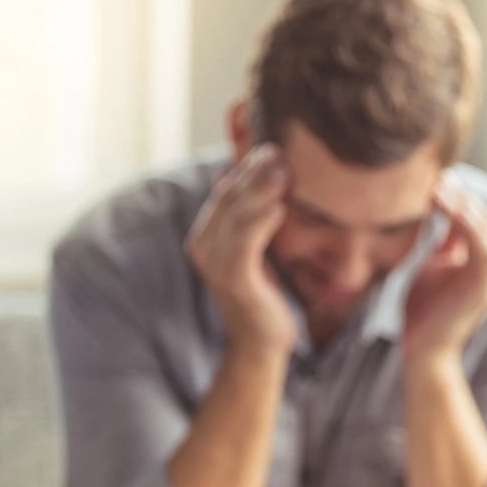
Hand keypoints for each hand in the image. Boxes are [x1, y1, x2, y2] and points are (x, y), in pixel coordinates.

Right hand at [186, 144, 294, 351]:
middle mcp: (203, 244)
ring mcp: (215, 262)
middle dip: (254, 171)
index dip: (247, 166)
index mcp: (207, 233)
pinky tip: (280, 208)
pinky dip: (261, 223)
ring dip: (260, 190)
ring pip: (236, 215)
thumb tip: (255, 180)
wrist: (261, 341)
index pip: (226, 190)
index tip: (273, 145)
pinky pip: (245, 244)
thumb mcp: (258, 248)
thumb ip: (254, 218)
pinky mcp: (233, 278)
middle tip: (279, 148)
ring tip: (283, 169)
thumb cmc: (264, 292)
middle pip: (229, 197)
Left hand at [403, 177, 486, 358]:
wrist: (424, 349)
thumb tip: (443, 211)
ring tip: (439, 186)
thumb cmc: (424, 310)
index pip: (475, 220)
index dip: (457, 198)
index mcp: (485, 262)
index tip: (433, 178)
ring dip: (462, 204)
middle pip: (482, 219)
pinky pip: (482, 244)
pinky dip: (466, 222)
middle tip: (435, 175)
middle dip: (460, 196)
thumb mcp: (433, 266)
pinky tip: (448, 205)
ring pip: (484, 228)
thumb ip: (443, 242)